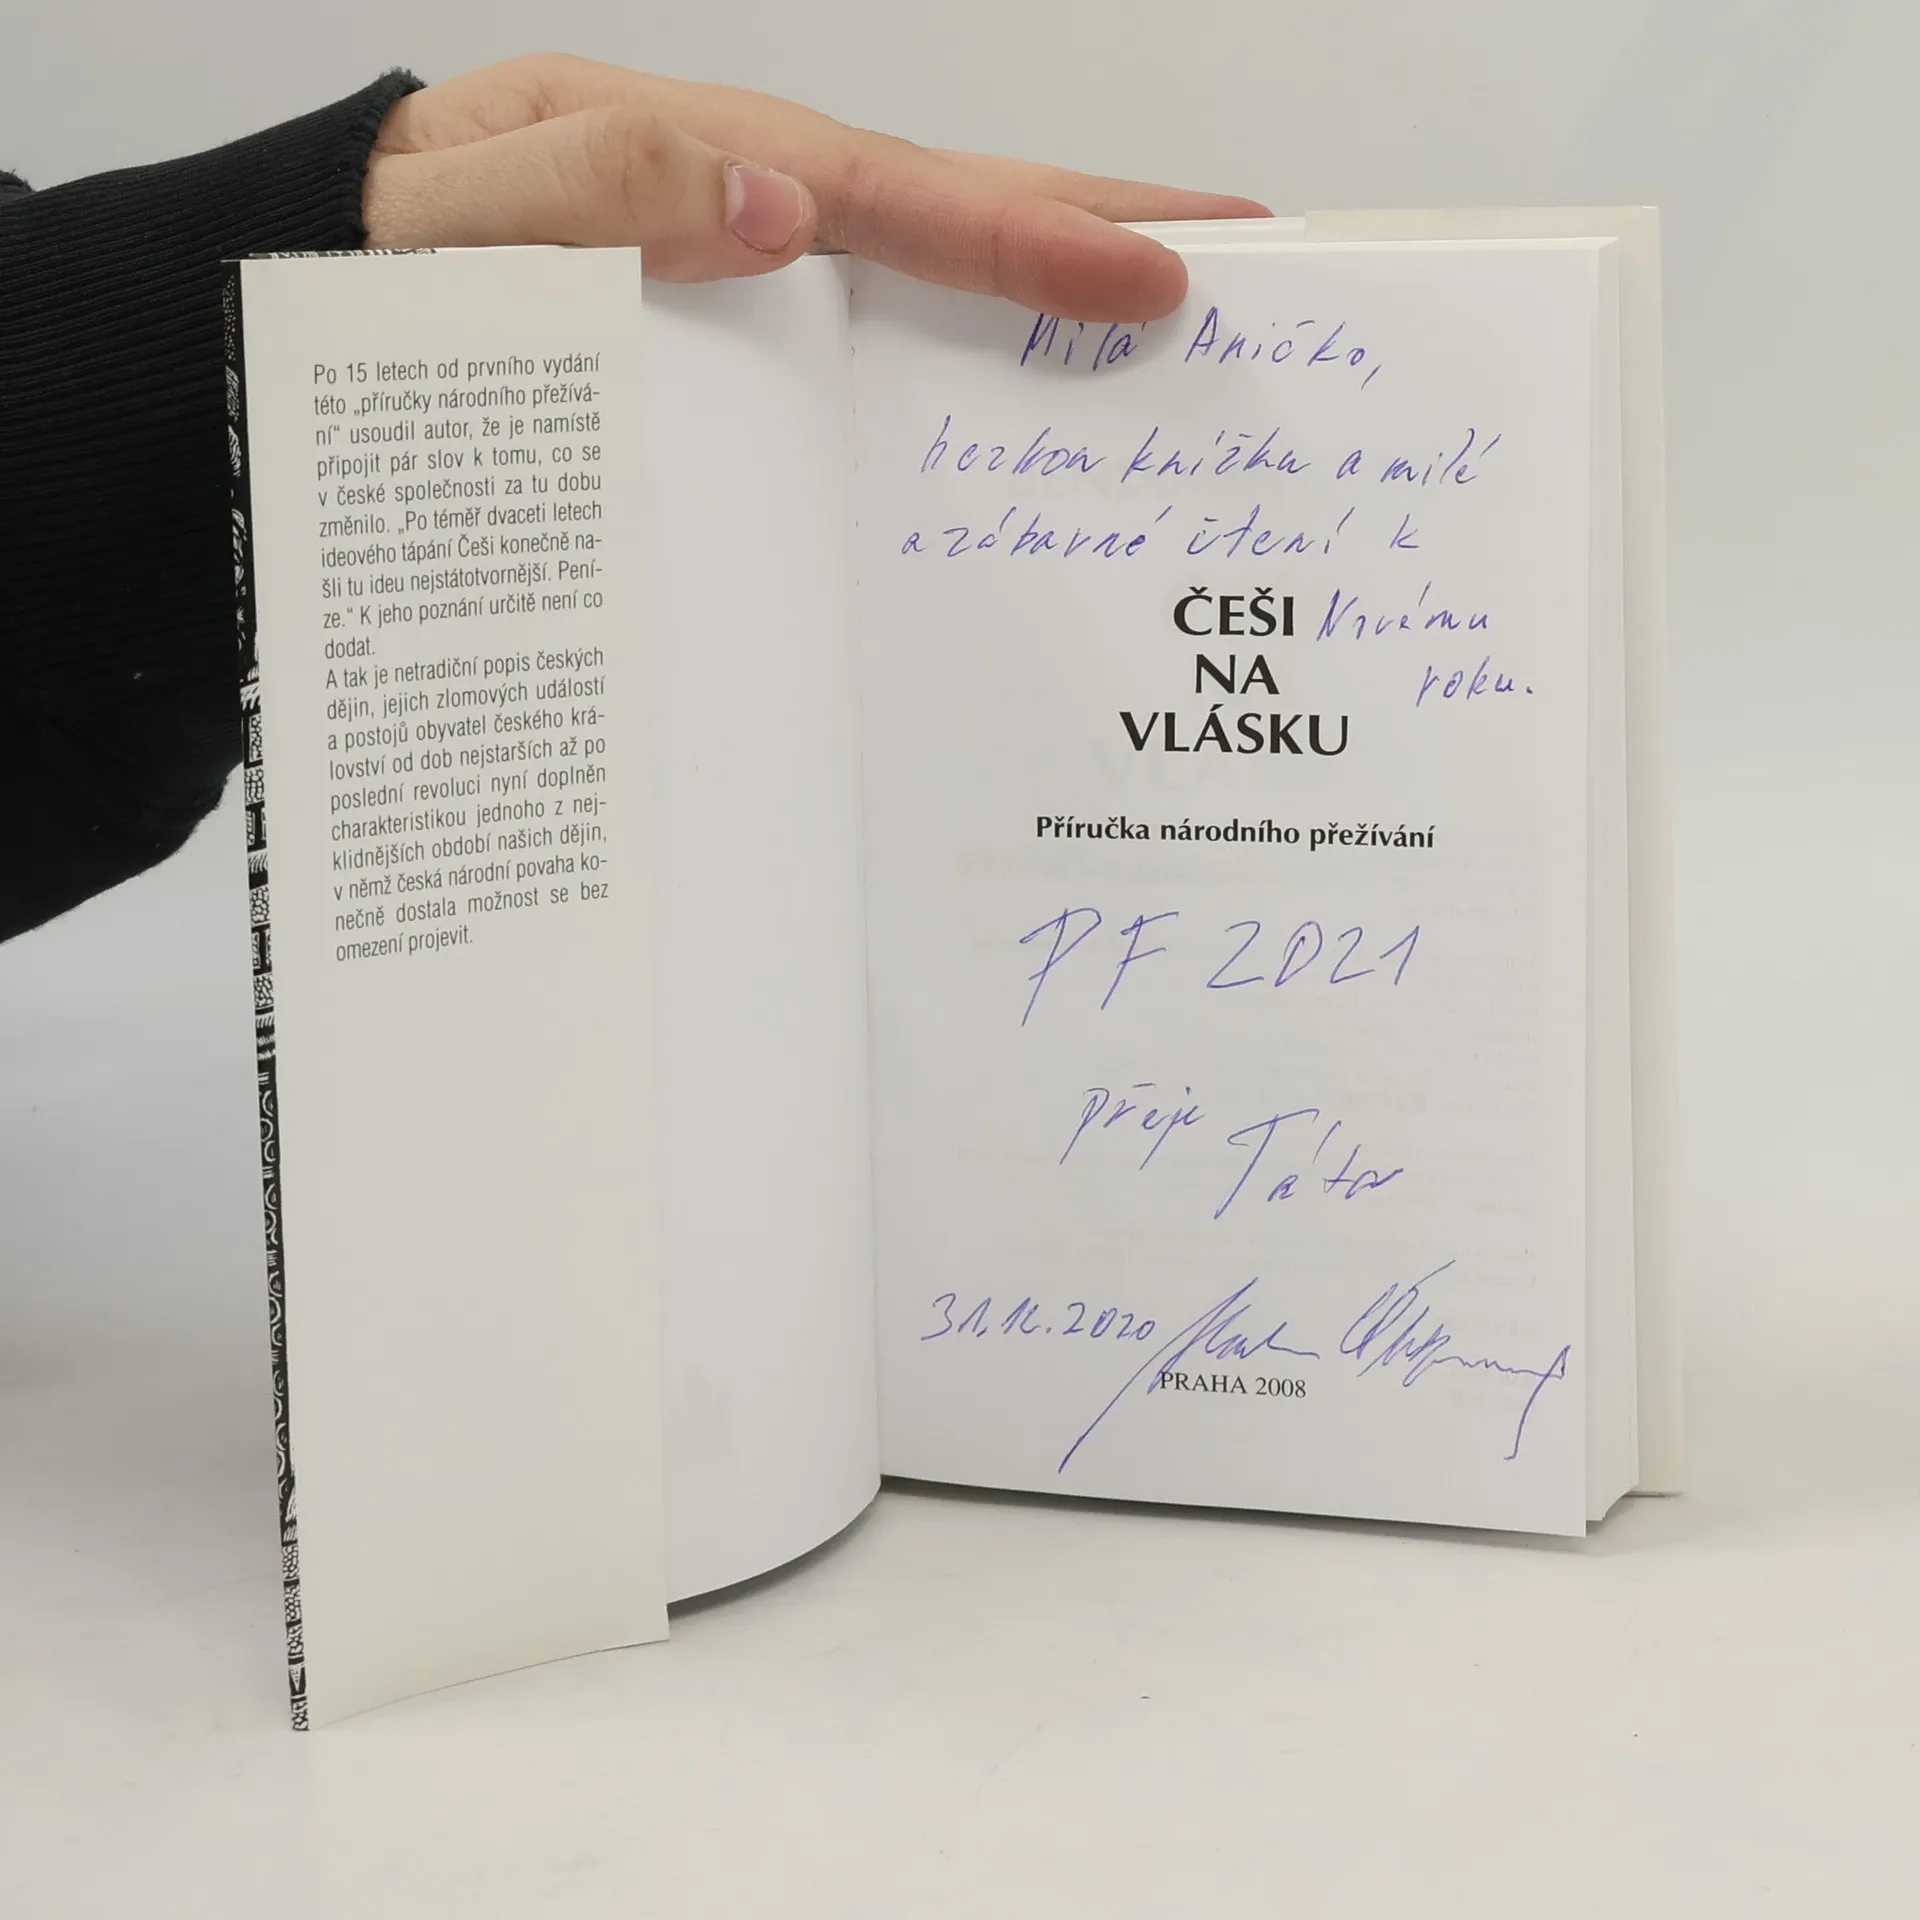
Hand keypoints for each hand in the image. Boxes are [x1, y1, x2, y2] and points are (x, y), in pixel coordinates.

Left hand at [362, 55, 1268, 321]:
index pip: (899, 200)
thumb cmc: (367, 248)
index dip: (1034, 235)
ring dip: (1040, 299)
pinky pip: (854, 347)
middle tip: (1243, 254)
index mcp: (696, 166)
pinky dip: (946, 361)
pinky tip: (994, 418)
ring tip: (1160, 337)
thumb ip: (591, 195)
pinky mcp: (721, 336)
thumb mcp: (450, 211)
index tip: (1165, 273)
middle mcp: (738, 209)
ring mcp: (738, 274)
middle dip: (1095, 227)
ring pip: (916, 282)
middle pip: (947, 211)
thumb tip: (770, 204)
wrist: (298, 288)